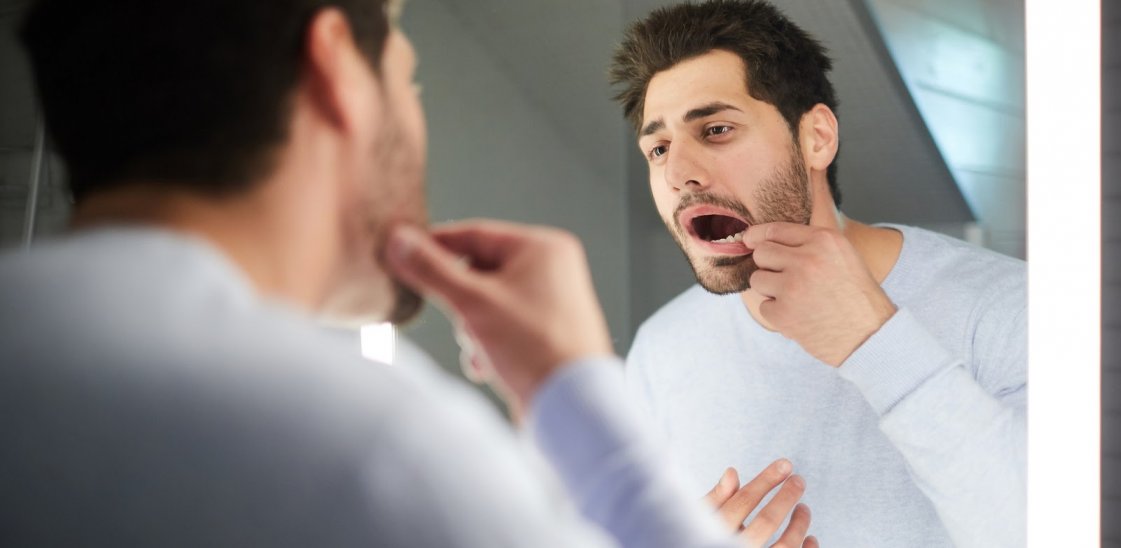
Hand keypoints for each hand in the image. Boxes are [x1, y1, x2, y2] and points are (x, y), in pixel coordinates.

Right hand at [385, 220, 613, 407]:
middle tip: (460, 321)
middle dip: (461, 303)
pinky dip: (488, 345)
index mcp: (543, 248)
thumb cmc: (534, 348)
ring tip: (481, 349)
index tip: (404, 255)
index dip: (436, 246)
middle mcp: (552, 270)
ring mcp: (552, 303)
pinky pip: (503, 327)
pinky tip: (487, 366)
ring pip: (487, 303)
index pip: (475, 234)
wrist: (570, 406)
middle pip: (480, 272)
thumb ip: (432, 270)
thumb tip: (399, 240)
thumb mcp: (472, 303)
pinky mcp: (547, 334)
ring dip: (472, 329)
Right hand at [703, 460, 817, 547]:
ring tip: (804, 509)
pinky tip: (811, 539)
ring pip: (785, 546)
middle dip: (787, 497)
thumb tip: (732, 473)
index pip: (744, 500)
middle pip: (767, 521)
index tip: (785, 465)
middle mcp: (733, 547)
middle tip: (800, 480)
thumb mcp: (698, 519)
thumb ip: (715, 500)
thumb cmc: (697, 538)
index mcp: (714, 531)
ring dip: (799, 525)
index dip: (766, 480)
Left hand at [743, 222, 896, 365]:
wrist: (870, 336)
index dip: (757, 236)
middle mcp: (807, 259)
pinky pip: (764, 307)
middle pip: (761, 253)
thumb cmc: (856, 297)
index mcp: (824, 240)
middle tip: (786, 278)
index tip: (749, 240)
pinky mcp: (783, 313)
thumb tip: (765, 239)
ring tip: (796, 299)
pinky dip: (778, 314)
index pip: (775, 230)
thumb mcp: (843, 256)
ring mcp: (793, 287)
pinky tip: (800, 316)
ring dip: (771, 290)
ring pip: (757, 279)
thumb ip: (810, 244)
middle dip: (768, 265)